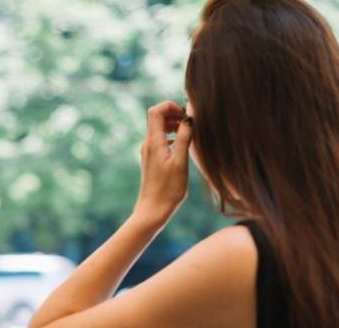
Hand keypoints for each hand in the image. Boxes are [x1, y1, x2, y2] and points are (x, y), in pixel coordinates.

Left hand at [135, 100, 193, 223]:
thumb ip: (185, 138)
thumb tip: (189, 119)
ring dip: (173, 125)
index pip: (155, 110)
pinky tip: (183, 145)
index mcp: (153, 142)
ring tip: (189, 132)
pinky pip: (161, 140)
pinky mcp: (152, 160)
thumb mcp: (180, 162)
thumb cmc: (168, 190)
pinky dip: (172, 136)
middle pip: (156, 117)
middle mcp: (148, 144)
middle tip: (190, 122)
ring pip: (159, 128)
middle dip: (174, 113)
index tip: (186, 115)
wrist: (153, 210)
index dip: (170, 106)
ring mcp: (149, 152)